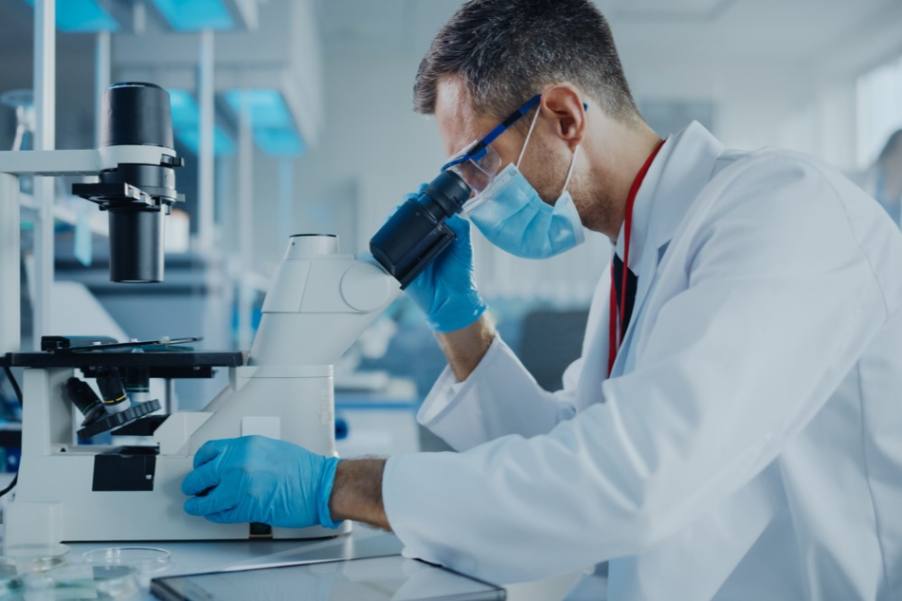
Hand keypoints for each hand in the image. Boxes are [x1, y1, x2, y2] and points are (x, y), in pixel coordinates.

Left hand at [181, 436, 340, 528]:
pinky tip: (214, 513)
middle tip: (192, 489)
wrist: (320, 486)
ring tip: (195, 506)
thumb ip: (246, 455)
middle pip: (201, 475)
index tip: (199, 468)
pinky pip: (220, 513)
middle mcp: (240, 463)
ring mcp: (241, 486)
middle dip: (193, 485)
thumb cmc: (304, 469)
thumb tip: (228, 465)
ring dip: (198, 504)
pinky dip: (214, 515)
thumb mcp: (270, 449)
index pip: (209, 452)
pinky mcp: (247, 507)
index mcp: (246, 446)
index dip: (200, 463)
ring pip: (206, 499)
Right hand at [401, 186, 485, 331]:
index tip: (424, 189)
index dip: (424, 198)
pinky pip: (388, 247)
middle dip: (408, 203)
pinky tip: (390, 225)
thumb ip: (461, 227)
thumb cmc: (459, 275)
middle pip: (409, 215)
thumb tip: (453, 214)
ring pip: (396, 227)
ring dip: (396, 215)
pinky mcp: (398, 263)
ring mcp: (409, 250)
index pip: (427, 210)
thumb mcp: (465, 246)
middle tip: (412, 197)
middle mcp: (422, 239)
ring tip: (401, 208)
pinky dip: (386, 235)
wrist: (451, 300)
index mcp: (437, 233)